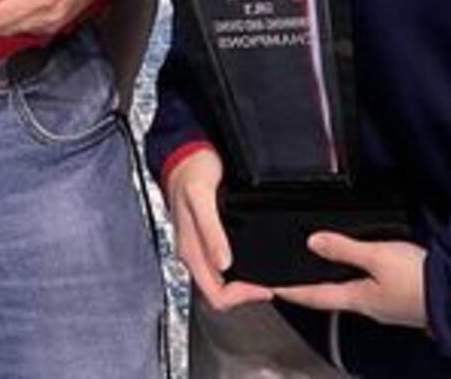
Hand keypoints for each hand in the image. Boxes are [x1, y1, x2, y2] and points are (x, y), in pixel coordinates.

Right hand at [166, 148, 271, 311]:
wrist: (184, 153)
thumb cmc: (190, 170)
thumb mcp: (201, 197)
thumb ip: (211, 231)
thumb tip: (223, 263)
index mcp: (190, 250)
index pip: (215, 295)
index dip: (240, 297)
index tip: (261, 287)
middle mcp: (193, 252)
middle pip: (218, 293)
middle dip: (244, 294)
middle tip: (267, 285)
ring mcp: (199, 246)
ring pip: (220, 281)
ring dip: (242, 283)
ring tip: (263, 276)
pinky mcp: (206, 237)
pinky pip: (221, 264)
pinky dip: (238, 269)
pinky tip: (251, 260)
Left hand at [277, 235, 427, 329]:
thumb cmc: (418, 278)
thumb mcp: (378, 256)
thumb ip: (345, 248)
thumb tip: (312, 242)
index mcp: (359, 299)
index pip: (316, 296)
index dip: (293, 291)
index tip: (273, 288)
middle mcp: (370, 308)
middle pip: (333, 298)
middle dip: (312, 289)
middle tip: (293, 279)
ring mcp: (386, 307)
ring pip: (352, 294)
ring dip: (334, 284)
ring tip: (320, 273)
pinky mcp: (401, 301)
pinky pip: (370, 291)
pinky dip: (357, 281)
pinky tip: (360, 273)